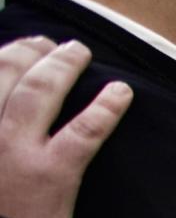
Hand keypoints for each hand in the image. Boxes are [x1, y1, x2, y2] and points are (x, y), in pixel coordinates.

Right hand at [0, 38, 132, 217]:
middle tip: (53, 43)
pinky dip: (106, 107)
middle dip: (33, 50)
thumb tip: (8, 104)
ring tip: (81, 52)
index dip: (5, 53)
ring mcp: (16, 150)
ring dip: (65, 64)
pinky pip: (85, 131)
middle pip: (9, 71)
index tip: (23, 45)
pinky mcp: (52, 173)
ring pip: (43, 90)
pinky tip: (122, 92)